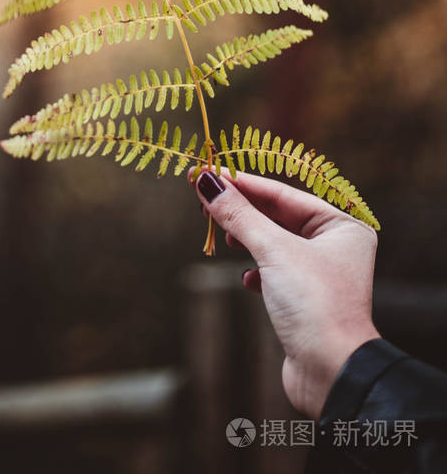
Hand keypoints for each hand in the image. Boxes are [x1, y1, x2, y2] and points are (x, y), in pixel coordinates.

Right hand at [191, 167, 379, 418]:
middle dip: (242, 211)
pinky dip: (257, 270)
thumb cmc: (314, 304)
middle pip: (279, 216)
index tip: (208, 174)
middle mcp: (337, 246)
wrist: (331, 373)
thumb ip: (239, 215)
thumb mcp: (273, 251)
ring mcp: (322, 275)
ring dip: (247, 239)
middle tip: (204, 201)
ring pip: (275, 243)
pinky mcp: (306, 301)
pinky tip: (247, 279)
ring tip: (224, 237)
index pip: (284, 193)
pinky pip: (276, 272)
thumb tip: (206, 182)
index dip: (243, 184)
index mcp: (342, 226)